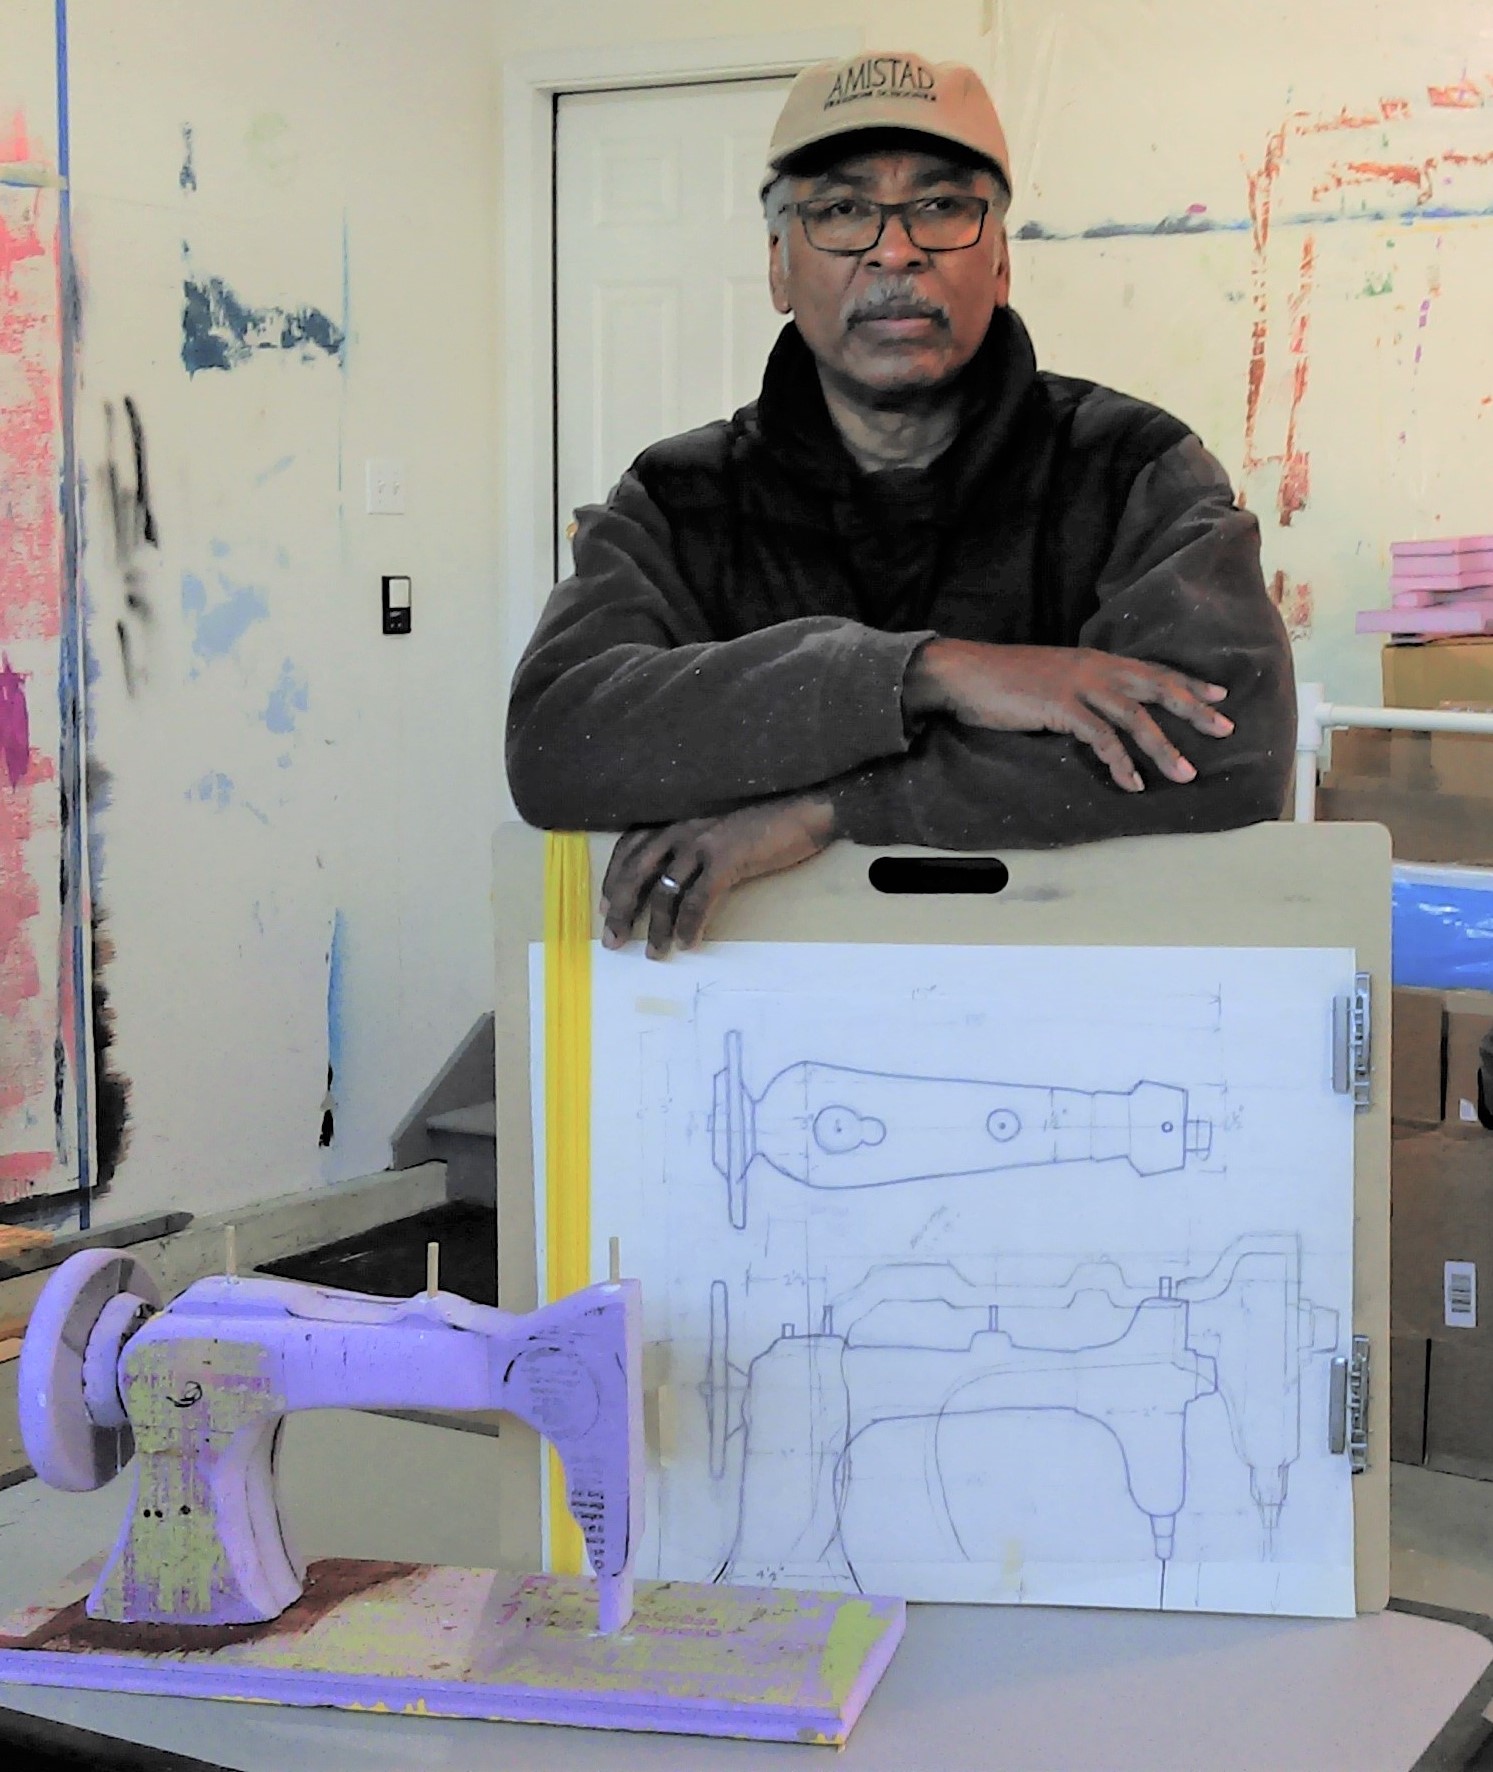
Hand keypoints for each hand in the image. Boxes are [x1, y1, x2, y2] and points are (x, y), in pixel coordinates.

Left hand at [600, 795, 837, 958]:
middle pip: (637, 872)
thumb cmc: (762, 826)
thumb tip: (669, 886)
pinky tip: (688, 942)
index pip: (630, 847)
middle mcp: (681, 828)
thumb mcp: (715, 832)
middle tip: (613, 941)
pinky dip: (690, 924)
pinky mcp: (726, 858)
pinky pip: (699, 899)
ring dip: (657, 927)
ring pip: (665, 890)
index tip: (604, 907)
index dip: (613, 879)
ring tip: (654, 953)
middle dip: (621, 908)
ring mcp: (703, 842)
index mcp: (676, 820)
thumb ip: (691, 851)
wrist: (802, 813)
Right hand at [903, 639, 1232, 791]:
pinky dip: (1120, 763)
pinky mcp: (1060, 707)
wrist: (965, 673)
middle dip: (1194, 708)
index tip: (1221, 695)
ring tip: (1185, 773)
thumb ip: (1080, 690)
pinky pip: (1100, 738)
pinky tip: (1133, 783)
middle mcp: (1094, 667)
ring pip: (1135, 716)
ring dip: (1163, 748)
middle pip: (1157, 686)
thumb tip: (1099, 714)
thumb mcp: (1051, 678)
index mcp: (1094, 660)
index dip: (1189, 682)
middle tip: (1224, 728)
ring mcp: (1078, 685)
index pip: (1152, 668)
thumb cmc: (1003, 680)